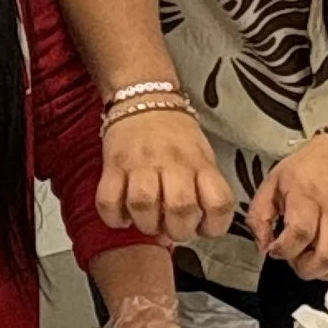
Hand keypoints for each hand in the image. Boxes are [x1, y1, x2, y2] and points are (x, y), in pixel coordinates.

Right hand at [95, 104, 235, 245]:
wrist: (144, 96)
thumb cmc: (174, 134)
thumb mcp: (202, 155)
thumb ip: (203, 189)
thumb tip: (195, 228)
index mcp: (200, 163)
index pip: (219, 202)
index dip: (214, 226)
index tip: (204, 228)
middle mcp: (173, 162)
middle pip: (180, 208)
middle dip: (178, 231)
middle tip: (172, 228)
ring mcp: (141, 163)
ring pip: (143, 205)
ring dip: (146, 224)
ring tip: (148, 222)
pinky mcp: (113, 164)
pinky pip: (108, 199)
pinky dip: (114, 217)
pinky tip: (122, 217)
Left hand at [246, 133, 327, 278]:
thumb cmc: (306, 169)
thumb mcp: (272, 182)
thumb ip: (259, 216)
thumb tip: (262, 247)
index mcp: (307, 196)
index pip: (300, 233)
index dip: (284, 250)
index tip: (274, 249)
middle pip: (326, 256)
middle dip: (303, 267)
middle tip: (293, 255)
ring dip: (321, 271)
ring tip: (308, 257)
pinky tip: (324, 259)